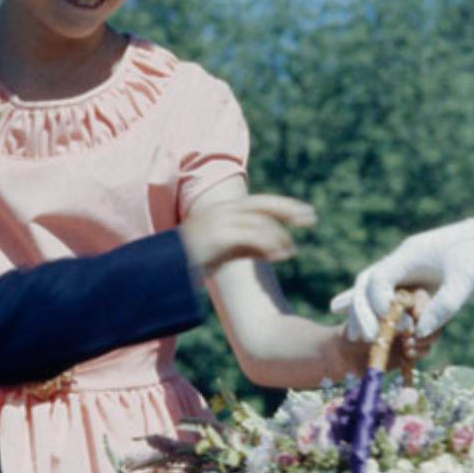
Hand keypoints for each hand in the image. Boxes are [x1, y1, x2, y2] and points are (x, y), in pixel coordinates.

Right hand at [178, 194, 314, 271]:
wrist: (163, 269)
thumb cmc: (191, 261)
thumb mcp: (225, 250)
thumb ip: (249, 246)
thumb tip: (278, 249)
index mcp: (223, 210)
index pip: (259, 202)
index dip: (283, 205)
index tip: (304, 212)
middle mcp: (222, 211)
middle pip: (263, 205)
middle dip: (288, 209)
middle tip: (311, 218)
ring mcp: (218, 222)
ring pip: (258, 222)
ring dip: (279, 237)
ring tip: (293, 252)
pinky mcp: (217, 237)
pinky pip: (250, 237)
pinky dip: (269, 245)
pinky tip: (282, 255)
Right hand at [328, 228, 473, 342]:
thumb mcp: (467, 277)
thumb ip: (445, 305)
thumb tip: (418, 334)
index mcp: (410, 253)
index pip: (379, 279)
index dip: (379, 304)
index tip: (397, 325)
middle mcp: (403, 261)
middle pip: (367, 284)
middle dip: (362, 312)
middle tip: (366, 339)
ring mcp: (409, 271)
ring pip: (372, 290)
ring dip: (362, 312)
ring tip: (356, 338)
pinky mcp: (418, 282)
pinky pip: (388, 296)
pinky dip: (374, 309)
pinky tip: (359, 323)